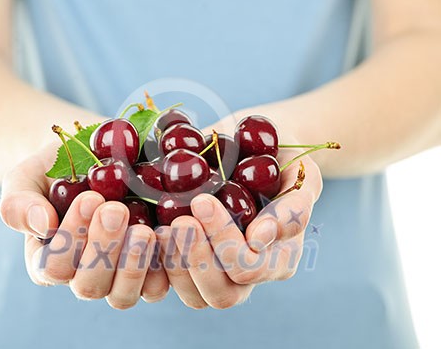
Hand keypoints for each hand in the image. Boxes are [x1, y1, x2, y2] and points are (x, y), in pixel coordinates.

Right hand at [0, 143, 169, 307]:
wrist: (102, 155)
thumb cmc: (61, 168)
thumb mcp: (30, 176)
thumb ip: (20, 202)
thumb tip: (42, 226)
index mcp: (49, 259)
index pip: (53, 268)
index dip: (70, 240)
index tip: (89, 198)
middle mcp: (83, 275)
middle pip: (89, 286)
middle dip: (103, 248)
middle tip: (116, 209)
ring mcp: (118, 277)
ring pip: (122, 295)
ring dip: (133, 265)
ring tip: (144, 230)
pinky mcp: (150, 271)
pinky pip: (157, 286)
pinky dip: (164, 265)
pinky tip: (167, 234)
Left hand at [156, 122, 322, 308]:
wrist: (255, 152)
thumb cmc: (282, 162)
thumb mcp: (301, 174)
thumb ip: (294, 206)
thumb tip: (262, 236)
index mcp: (279, 259)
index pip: (249, 268)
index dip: (224, 239)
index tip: (201, 201)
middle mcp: (249, 274)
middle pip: (222, 294)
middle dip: (197, 257)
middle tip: (179, 220)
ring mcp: (218, 274)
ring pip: (194, 296)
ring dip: (174, 263)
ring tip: (160, 228)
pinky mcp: (192, 265)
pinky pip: (171, 284)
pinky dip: (156, 262)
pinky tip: (148, 231)